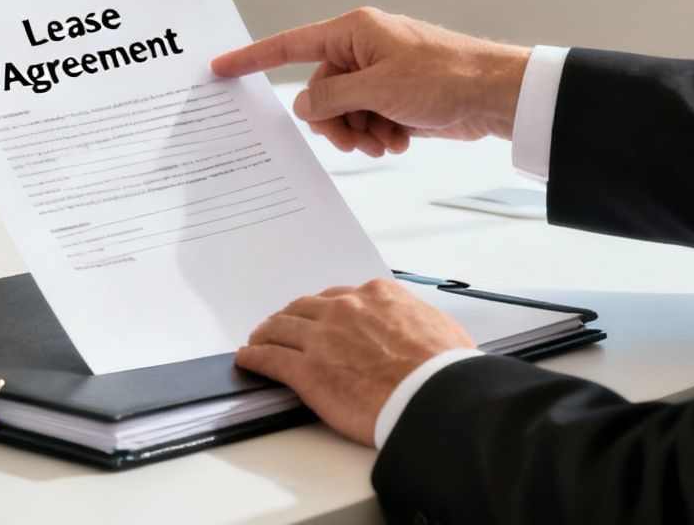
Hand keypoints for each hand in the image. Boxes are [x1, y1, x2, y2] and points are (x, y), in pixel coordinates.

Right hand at [211, 8, 530, 157]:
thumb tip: (303, 105)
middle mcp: (363, 50)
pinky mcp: (397, 97)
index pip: (290, 45)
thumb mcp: (378, 89)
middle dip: (335, 121)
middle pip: (320, 91)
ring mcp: (381, 74)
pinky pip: (367, 120)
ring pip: (343, 111)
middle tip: (356, 137)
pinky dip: (379, 135)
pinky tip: (400, 139)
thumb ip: (331, 98)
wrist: (495, 95)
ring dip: (360, 133)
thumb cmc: (445, 78)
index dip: (253, 58)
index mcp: (353, 32)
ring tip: (386, 139)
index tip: (221, 68)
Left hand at [235, 279, 475, 444]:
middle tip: (282, 325)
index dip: (324, 309)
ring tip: (258, 339)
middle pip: (303, 308)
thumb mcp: (439, 328)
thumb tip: (418, 331)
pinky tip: (248, 359)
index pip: (338, 296)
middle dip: (291, 317)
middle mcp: (344, 310)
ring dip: (266, 333)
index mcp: (377, 296)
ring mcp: (322, 339)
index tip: (320, 316)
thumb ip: (414, 321)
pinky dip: (254, 357)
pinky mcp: (308, 372)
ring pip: (280, 329)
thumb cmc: (444, 371)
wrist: (436, 398)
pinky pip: (269, 359)